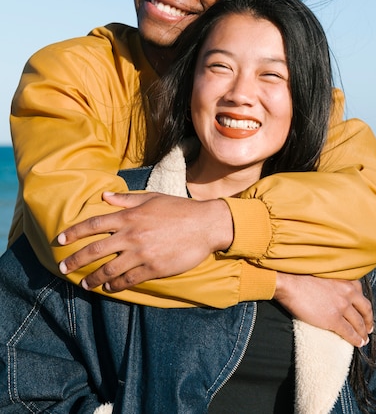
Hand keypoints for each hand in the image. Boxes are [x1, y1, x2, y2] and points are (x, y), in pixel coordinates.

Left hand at [58, 191, 232, 290]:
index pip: (94, 224)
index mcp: (130, 216)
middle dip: (76, 260)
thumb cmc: (179, 208)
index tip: (60, 239)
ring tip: (84, 284)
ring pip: (109, 270)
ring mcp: (142, 253)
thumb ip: (126, 200)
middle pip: (95, 250)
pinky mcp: (153, 268)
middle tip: (62, 268)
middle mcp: (132, 235)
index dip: (74, 232)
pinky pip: (129, 280)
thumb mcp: (152, 198)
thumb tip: (105, 196)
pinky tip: (109, 289)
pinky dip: (116, 286)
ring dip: (94, 279)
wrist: (205, 225)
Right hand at [274, 273, 372, 347]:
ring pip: (358, 323)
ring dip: (363, 333)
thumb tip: (335, 290)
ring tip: (364, 339)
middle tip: (368, 329)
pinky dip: (355, 340)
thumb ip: (334, 281)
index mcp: (345, 279)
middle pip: (365, 309)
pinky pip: (349, 332)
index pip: (361, 294)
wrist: (289, 284)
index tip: (364, 311)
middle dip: (368, 321)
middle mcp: (348, 292)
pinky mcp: (334, 319)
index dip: (364, 305)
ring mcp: (342, 306)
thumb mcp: (324, 273)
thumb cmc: (301, 276)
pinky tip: (358, 343)